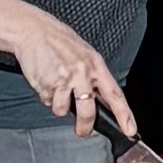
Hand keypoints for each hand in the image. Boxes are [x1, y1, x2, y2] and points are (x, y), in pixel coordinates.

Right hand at [7, 3, 135, 138]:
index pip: (114, 94)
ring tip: (55, 87)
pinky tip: (45, 80)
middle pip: (88, 111)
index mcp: (96, 65)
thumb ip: (93, 77)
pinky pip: (47, 101)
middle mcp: (82, 73)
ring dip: (58, 105)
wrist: (32, 31)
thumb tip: (99, 100)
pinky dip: (45, 96)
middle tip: (82, 131)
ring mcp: (64, 79)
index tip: (130, 130)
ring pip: (62, 110)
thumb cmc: (58, 41)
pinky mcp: (46, 84)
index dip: (124, 115)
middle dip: (85, 127)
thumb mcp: (85, 55)